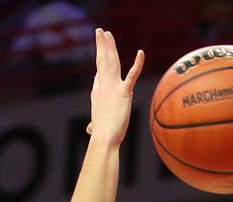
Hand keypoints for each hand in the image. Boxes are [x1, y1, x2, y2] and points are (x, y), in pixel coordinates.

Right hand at [87, 28, 143, 145]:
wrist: (104, 139)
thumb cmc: (101, 136)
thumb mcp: (96, 127)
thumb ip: (94, 125)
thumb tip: (90, 130)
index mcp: (98, 93)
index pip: (99, 74)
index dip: (100, 62)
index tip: (101, 52)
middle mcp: (103, 87)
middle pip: (102, 61)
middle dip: (101, 45)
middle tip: (100, 32)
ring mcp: (113, 88)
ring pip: (112, 62)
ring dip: (110, 46)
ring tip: (107, 33)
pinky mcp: (125, 92)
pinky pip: (133, 75)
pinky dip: (138, 64)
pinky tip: (141, 52)